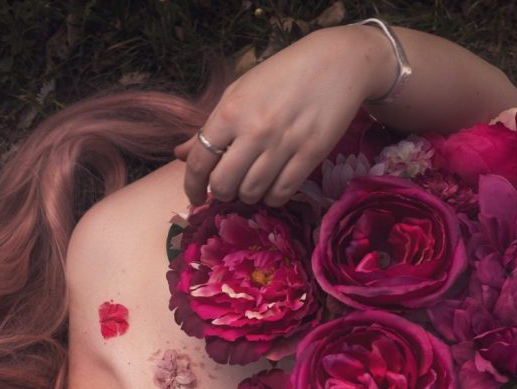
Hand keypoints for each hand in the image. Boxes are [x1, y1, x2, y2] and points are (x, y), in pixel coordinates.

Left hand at [174, 25, 388, 207]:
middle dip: (221, 193)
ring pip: (252, 193)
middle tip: (228, 188)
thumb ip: (209, 127)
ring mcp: (284, 144)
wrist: (336, 62)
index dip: (192, 186)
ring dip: (247, 196)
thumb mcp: (238, 92)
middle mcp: (254, 130)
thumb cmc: (281, 75)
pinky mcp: (310, 154)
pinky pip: (282, 193)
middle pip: (224, 185)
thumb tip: (180, 155)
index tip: (195, 196)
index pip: (200, 162)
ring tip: (252, 184)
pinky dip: (272, 198)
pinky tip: (272, 187)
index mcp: (231, 112)